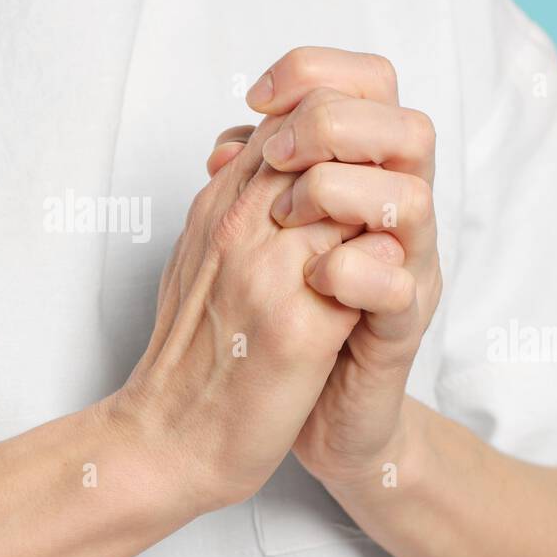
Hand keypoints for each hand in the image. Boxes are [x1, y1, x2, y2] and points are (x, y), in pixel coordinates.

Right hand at [117, 114, 380, 511]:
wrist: (169, 441)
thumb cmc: (195, 353)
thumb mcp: (203, 259)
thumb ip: (236, 203)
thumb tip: (257, 151)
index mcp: (221, 203)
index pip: (294, 115)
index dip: (344, 128)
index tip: (362, 172)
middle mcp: (241, 225)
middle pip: (326, 137)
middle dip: (375, 162)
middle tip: (386, 210)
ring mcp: (269, 274)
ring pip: (352, 197)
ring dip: (382, 218)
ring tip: (385, 253)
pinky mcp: (299, 331)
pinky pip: (365, 274)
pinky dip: (384, 276)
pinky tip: (382, 299)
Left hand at [214, 48, 442, 487]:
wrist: (311, 416)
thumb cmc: (289, 323)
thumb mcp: (264, 237)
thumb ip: (259, 183)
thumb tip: (229, 140)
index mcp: (367, 181)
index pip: (371, 85)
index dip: (313, 73)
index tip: (257, 103)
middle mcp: (397, 219)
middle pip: (407, 127)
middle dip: (329, 128)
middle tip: (273, 165)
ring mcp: (406, 274)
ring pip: (412, 199)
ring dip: (339, 198)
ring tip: (288, 226)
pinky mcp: (399, 334)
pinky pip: (398, 289)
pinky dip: (349, 277)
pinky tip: (311, 284)